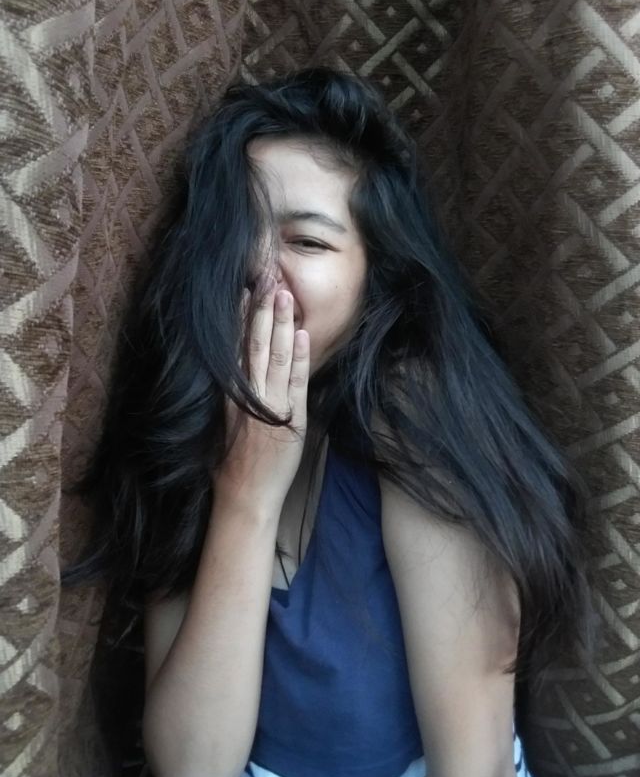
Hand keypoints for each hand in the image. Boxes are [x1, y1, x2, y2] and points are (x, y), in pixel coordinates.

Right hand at [213, 277, 309, 517]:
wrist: (245, 497)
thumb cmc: (229, 465)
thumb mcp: (222, 425)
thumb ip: (230, 398)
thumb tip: (233, 372)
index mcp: (229, 396)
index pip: (233, 349)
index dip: (238, 319)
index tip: (243, 292)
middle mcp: (247, 396)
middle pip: (252, 344)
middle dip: (260, 310)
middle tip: (266, 279)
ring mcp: (270, 405)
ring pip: (273, 356)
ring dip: (279, 323)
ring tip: (283, 294)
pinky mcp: (290, 418)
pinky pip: (295, 382)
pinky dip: (298, 357)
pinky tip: (301, 333)